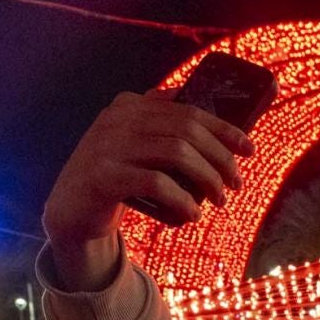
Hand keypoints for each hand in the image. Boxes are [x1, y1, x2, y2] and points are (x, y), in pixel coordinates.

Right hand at [42, 90, 255, 287]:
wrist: (70, 212)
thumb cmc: (117, 180)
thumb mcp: (139, 149)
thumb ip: (167, 135)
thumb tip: (225, 138)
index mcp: (130, 105)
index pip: (188, 109)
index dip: (224, 129)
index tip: (249, 148)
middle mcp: (117, 119)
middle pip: (187, 130)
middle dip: (220, 158)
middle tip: (235, 184)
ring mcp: (107, 145)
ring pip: (176, 153)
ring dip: (207, 179)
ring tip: (219, 200)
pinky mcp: (103, 176)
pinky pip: (157, 183)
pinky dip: (182, 200)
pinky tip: (192, 214)